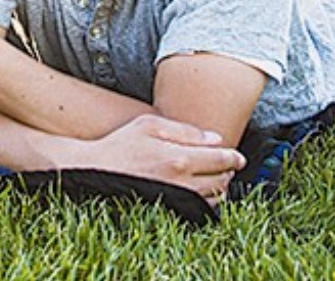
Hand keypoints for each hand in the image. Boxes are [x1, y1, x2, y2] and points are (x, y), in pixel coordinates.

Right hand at [81, 114, 246, 207]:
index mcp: (180, 158)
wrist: (96, 171)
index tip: (238, 156)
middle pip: (222, 180)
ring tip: (214, 175)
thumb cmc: (121, 145)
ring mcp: (178, 199)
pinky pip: (202, 208)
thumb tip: (214, 138)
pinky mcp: (172, 209)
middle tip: (226, 162)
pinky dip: (209, 199)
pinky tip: (200, 189)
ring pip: (215, 197)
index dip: (234, 157)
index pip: (221, 159)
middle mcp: (183, 182)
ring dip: (220, 186)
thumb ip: (184, 130)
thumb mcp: (149, 125)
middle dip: (228, 170)